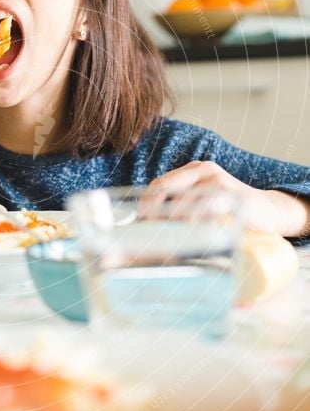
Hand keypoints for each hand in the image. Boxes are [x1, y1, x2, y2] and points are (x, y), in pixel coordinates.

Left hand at [148, 160, 309, 236]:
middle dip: (153, 214)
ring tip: (167, 241)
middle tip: (151, 234)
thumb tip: (149, 222)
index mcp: (194, 170)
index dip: (146, 203)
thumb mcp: (204, 200)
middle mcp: (204, 171)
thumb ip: (182, 205)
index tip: (141, 222)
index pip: (159, 183)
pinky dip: (192, 227)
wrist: (269, 211)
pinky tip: (189, 238)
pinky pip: (203, 213)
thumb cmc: (230, 210)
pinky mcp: (232, 198)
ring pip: (181, 205)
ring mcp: (218, 183)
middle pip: (165, 190)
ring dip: (170, 225)